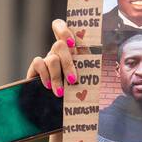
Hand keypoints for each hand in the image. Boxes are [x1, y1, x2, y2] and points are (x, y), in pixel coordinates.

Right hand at [27, 19, 82, 141]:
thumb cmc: (77, 95)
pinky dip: (44, 75)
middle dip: (68, 63)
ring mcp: (46, 60)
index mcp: (72, 50)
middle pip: (59, 44)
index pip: (62, 28)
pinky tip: (48, 87)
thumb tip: (105, 66)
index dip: (65, 30)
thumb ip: (91, 70)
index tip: (72, 44)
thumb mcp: (87, 82)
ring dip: (57, 76)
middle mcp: (57, 52)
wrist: (62, 114)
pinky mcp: (35, 70)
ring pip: (51, 58)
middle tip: (73, 81)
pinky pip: (38, 63)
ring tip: (60, 92)